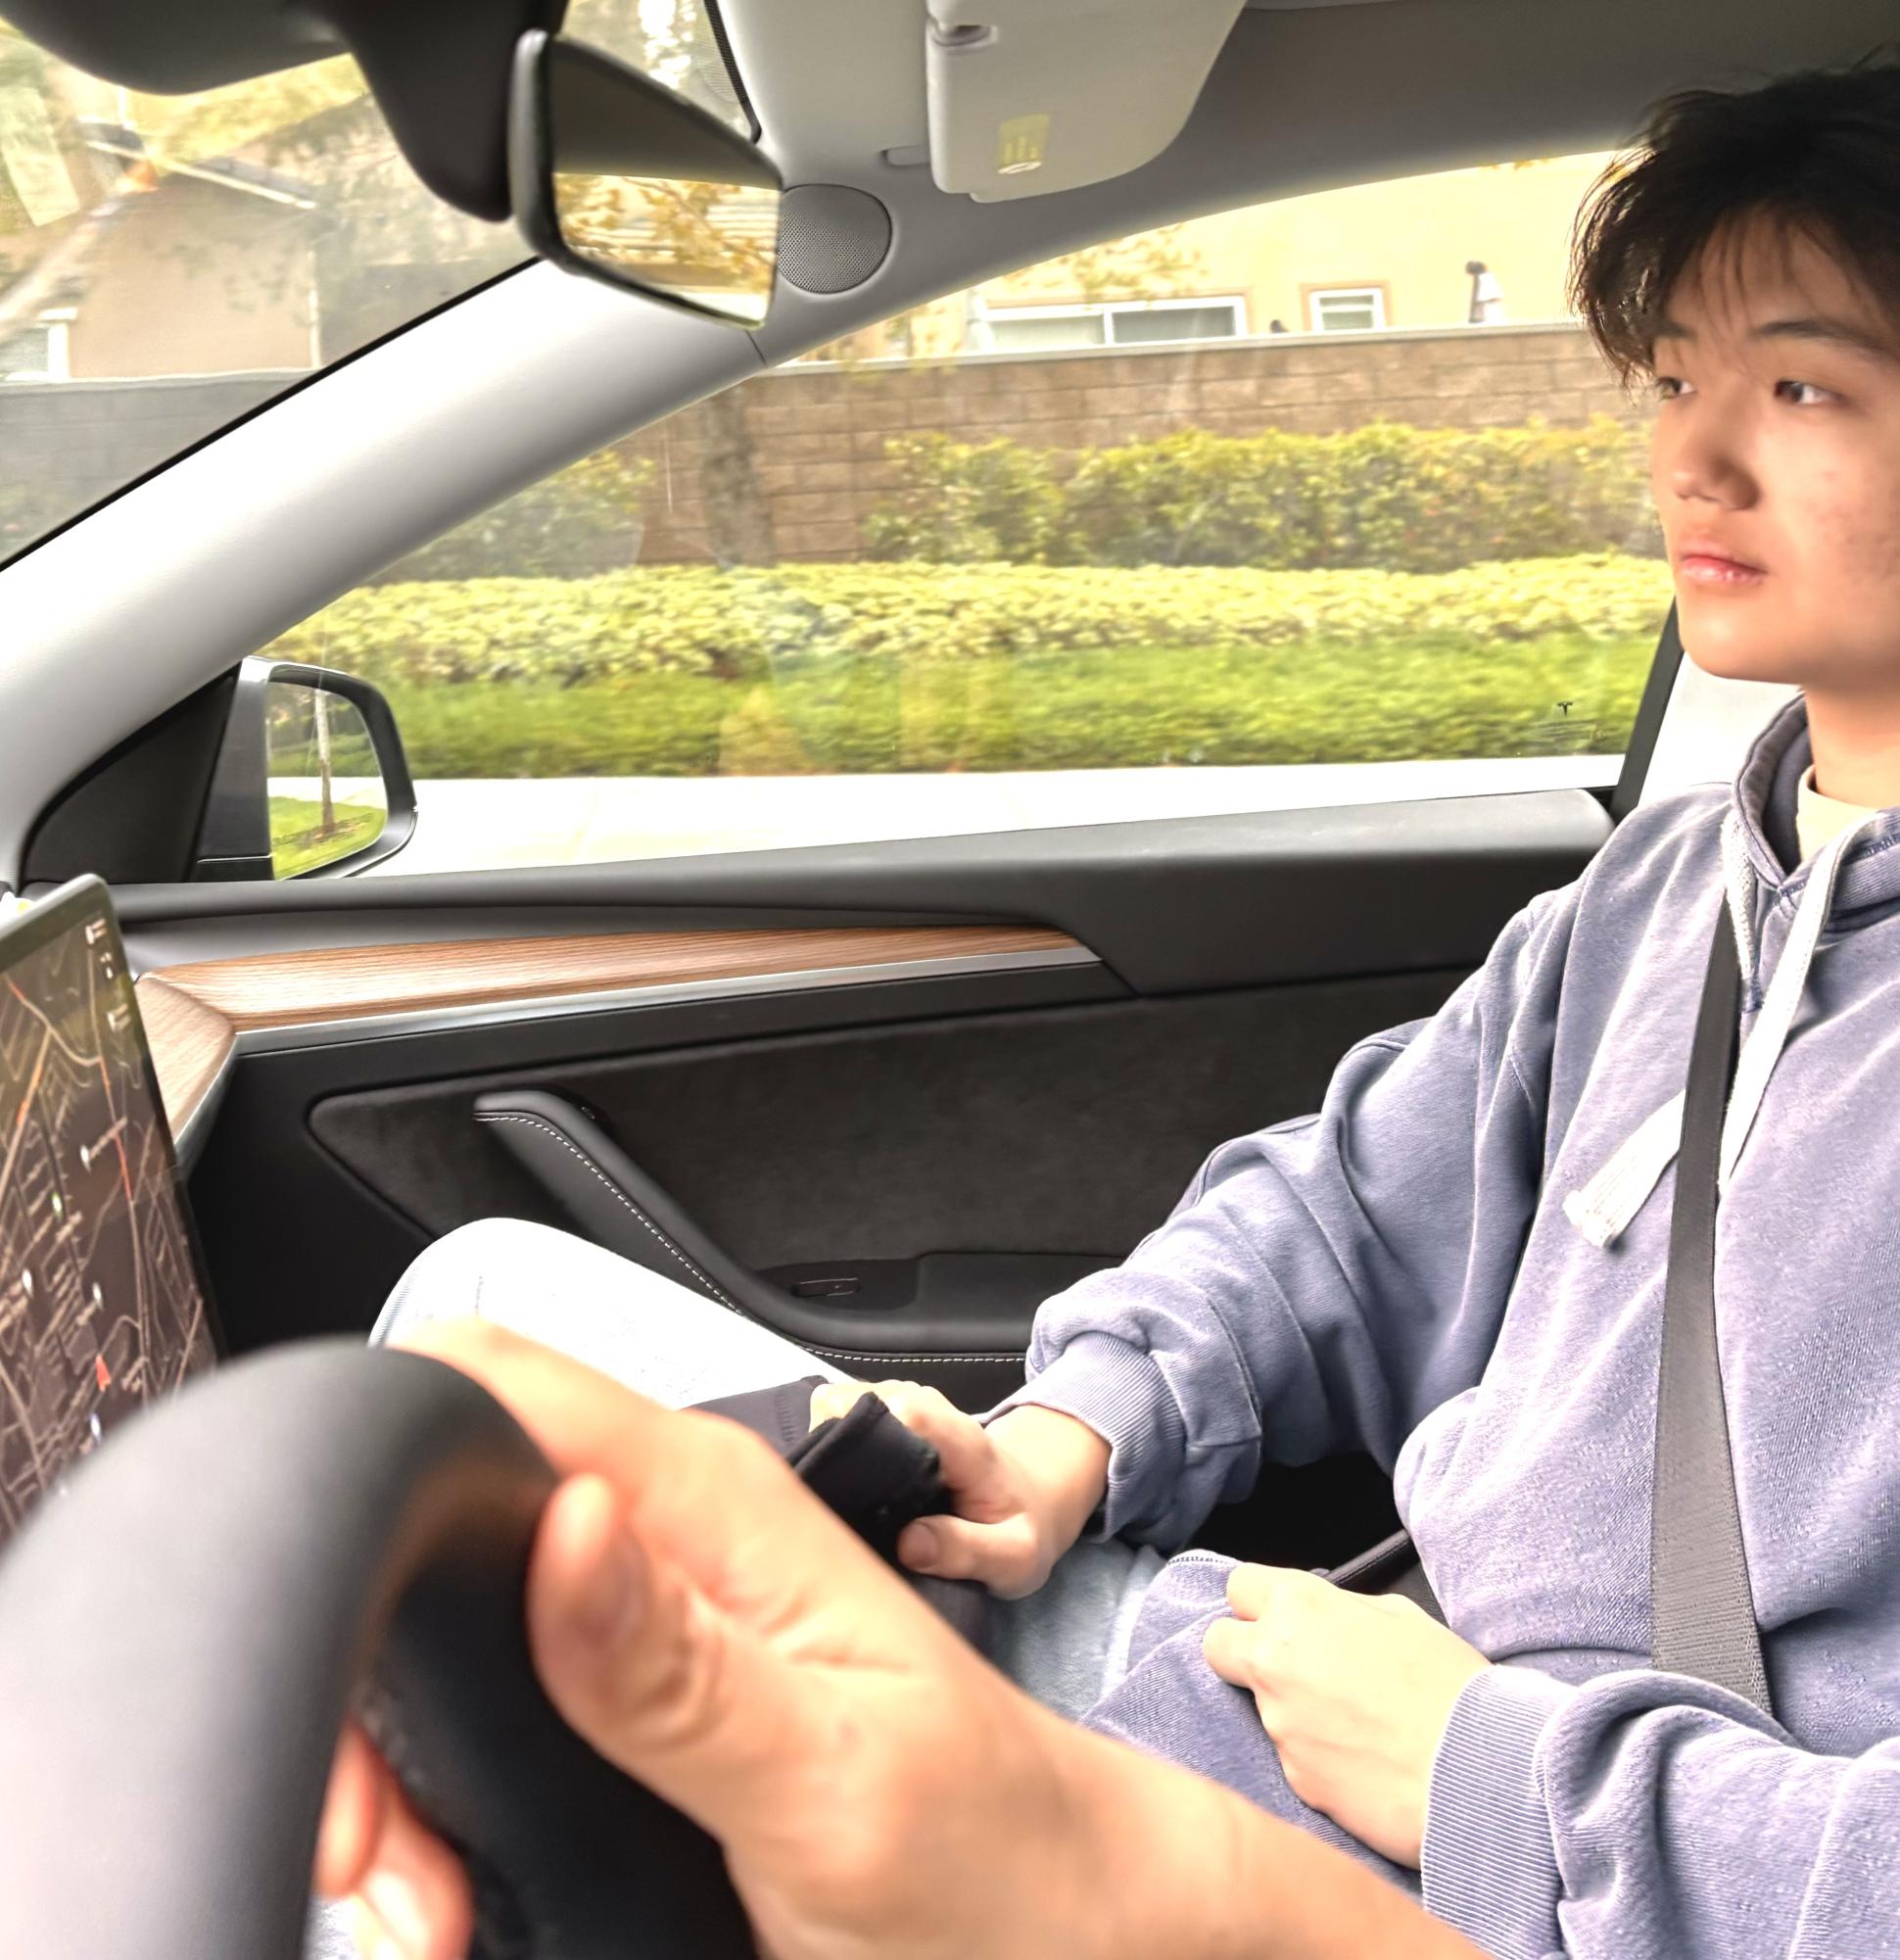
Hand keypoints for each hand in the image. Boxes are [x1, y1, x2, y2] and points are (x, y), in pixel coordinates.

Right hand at [318, 1324, 1481, 1959]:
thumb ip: (681, 1667)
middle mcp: (661, 1536)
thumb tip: (557, 1524)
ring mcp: (643, 1617)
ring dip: (399, 1752)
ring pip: (445, 1616)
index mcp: (709, 1503)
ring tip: (420, 1892)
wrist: (1057, 1923)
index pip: (487, 1386)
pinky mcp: (635, 1695)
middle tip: (384, 1847)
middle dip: (371, 1664)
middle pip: (434, 1511)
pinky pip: (493, 1700)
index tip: (356, 1666)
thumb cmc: (985, 1849)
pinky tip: (451, 1882)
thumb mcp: (833, 1779)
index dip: (382, 1485)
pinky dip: (444, 1791)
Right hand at [807, 1380, 1108, 1597]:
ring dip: (831, 1444)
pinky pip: (844, 1410)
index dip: (870, 1436)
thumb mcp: (1013, 1559)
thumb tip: (908, 1544)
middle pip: (865, 1403)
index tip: (843, 1481)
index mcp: (967, 1447)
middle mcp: (933, 1414)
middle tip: (833, 1502)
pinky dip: (831, 1439)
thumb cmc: (1020, 1530)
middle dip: (838, 1447)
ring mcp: (907, 1407)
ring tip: (834, 1494)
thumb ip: (967, 1551)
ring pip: (848, 1402)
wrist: (1030, 1500)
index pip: (913, 1413)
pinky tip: (838, 1478)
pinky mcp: (888, 1413)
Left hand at [1201, 1564, 1490, 1868]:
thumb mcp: (1401, 1617)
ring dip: (1296, 1711)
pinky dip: (1319, 1757)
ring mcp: (1279, 1723)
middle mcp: (1274, 1660)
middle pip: (1218, 1645)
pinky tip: (1364, 1761)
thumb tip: (1329, 1621)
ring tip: (1359, 1725)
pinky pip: (1294, 1757)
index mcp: (1300, 1608)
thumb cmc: (1451, 1686)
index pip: (1239, 1588)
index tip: (1279, 1617)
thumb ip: (1344, 1613)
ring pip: (1264, 1707)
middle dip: (1243, 1653)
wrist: (1478, 1768)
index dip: (1260, 1604)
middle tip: (1290, 1668)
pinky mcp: (1293, 1777)